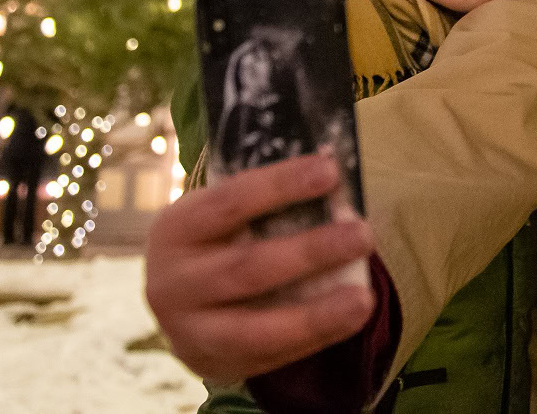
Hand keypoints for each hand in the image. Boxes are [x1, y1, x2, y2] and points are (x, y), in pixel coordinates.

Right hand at [144, 152, 377, 384]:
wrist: (178, 301)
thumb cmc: (217, 241)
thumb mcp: (223, 216)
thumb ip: (267, 204)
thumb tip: (336, 185)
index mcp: (176, 229)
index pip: (229, 202)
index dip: (280, 186)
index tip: (330, 170)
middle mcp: (173, 283)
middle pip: (247, 268)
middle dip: (310, 252)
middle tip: (362, 235)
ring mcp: (187, 331)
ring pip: (256, 329)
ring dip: (316, 313)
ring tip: (363, 298)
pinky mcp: (210, 365)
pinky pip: (267, 357)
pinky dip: (313, 339)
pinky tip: (348, 321)